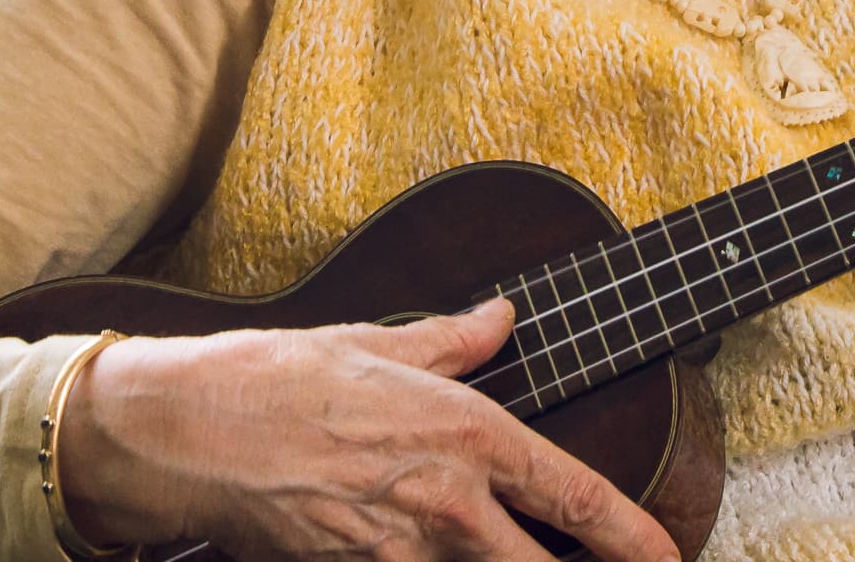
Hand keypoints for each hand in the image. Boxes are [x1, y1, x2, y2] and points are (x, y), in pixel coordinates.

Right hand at [52, 297, 679, 561]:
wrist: (185, 435)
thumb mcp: (374, 342)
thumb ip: (451, 340)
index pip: (575, 497)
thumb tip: (501, 317)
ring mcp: (401, 557)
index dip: (633, 537)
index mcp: (464, 435)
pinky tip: (426, 561)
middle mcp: (446, 507)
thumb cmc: (273, 379)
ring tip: (504, 557)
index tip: (669, 557)